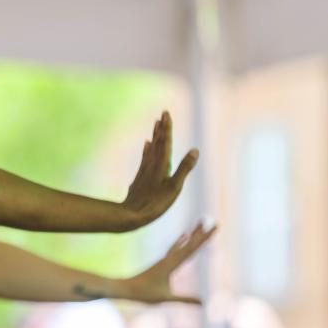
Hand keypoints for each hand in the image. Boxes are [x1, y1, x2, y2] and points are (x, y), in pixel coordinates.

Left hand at [122, 111, 197, 226]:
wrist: (132, 214)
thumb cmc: (156, 203)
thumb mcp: (175, 187)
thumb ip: (184, 168)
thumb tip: (195, 150)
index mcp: (162, 164)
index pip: (165, 141)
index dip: (167, 127)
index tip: (166, 113)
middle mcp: (152, 163)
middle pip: (158, 142)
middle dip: (161, 128)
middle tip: (163, 114)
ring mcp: (145, 169)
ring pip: (151, 148)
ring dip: (155, 135)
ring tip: (156, 124)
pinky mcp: (141, 176)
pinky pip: (145, 157)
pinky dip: (147, 148)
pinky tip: (146, 144)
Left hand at [122, 221, 218, 303]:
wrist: (125, 287)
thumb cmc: (144, 294)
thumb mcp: (166, 298)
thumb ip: (185, 300)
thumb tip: (202, 303)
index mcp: (171, 264)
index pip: (191, 249)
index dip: (203, 238)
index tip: (213, 228)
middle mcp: (168, 258)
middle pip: (188, 243)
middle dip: (201, 233)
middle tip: (212, 222)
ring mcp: (165, 259)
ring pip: (182, 243)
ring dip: (192, 234)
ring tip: (199, 223)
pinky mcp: (162, 262)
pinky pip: (174, 248)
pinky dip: (181, 241)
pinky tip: (184, 236)